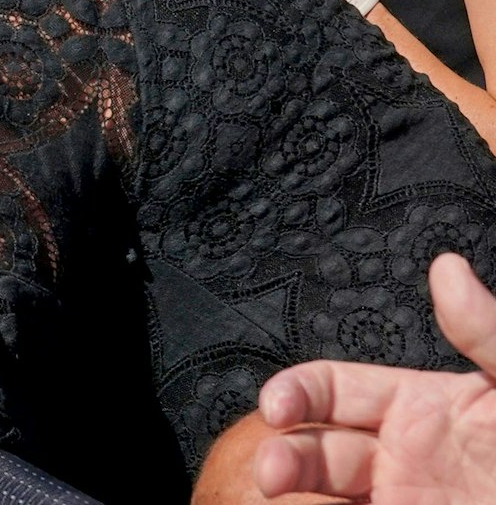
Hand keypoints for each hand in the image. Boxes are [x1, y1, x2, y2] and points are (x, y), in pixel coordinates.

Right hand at [254, 253, 495, 501]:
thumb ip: (488, 334)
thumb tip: (446, 266)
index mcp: (424, 408)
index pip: (337, 388)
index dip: (299, 391)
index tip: (277, 407)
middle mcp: (403, 457)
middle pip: (318, 443)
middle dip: (285, 448)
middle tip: (273, 469)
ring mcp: (403, 499)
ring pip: (325, 489)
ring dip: (293, 483)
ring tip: (277, 491)